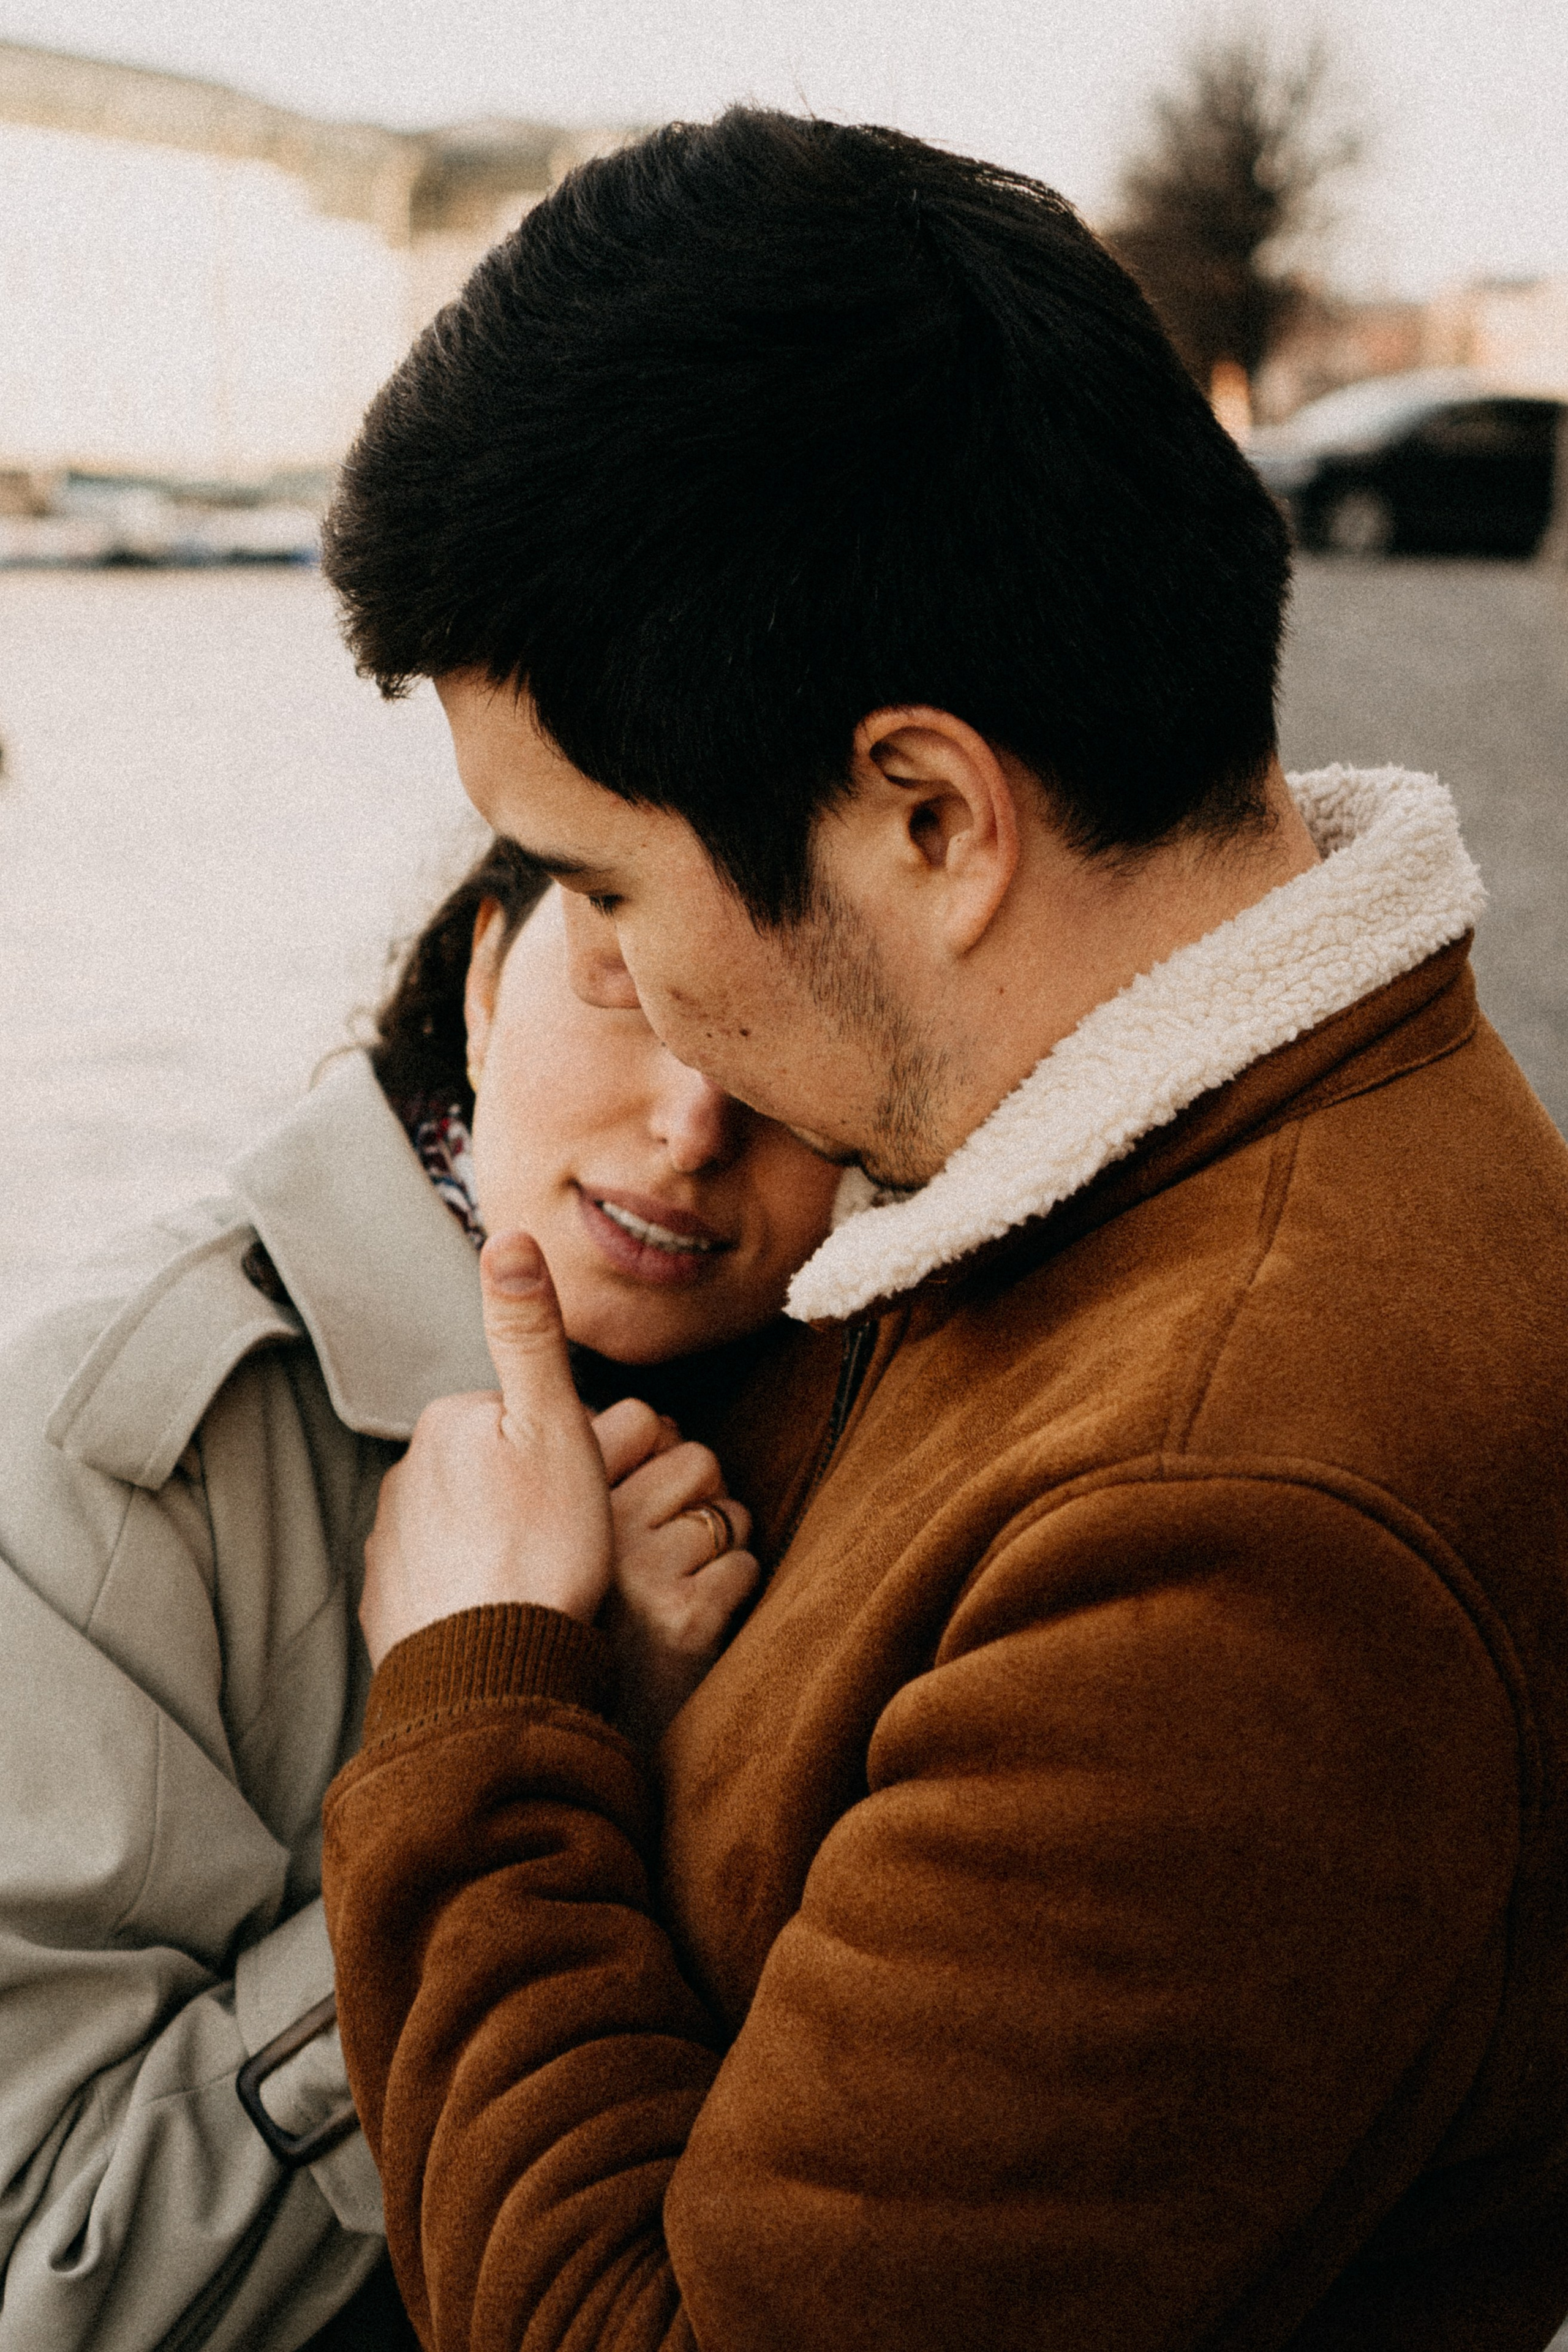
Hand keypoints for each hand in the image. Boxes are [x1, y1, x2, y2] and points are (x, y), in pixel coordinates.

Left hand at [359, 1233, 612, 1668]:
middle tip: (567, 1540)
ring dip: (497, 1544)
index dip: (563, 1449)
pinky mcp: (385, 1606)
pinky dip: (469, 1592)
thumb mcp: (556, 1425)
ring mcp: (387, 1545)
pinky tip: (502, 1617)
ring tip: (539, 1583)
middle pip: (488, 1470)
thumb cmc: (543, 1546)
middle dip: (525, 1494)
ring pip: (463, 1526)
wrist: (494, 1673)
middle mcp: (402, 1477)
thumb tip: (508, 1237)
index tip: (581, 1491)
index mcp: (446, 1424)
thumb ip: (530, 1332)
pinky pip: (438, 1582)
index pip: (517, 1416)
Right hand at [592, 1399, 758, 1747]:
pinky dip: (733, 1590)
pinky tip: (697, 1616)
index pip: (639, 1417)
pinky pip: (743, 1566)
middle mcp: (595, 1531)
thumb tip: (661, 1423)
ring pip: (727, 1512)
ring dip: (722, 1544)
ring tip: (683, 1580)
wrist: (558, 1724)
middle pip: (695, 1458)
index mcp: (561, 1501)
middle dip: (701, 1496)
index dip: (661, 1445)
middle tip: (676, 1539)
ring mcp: (641, 1574)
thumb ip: (595, 1479)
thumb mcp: (563, 1542)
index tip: (651, 1484)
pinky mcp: (685, 1619)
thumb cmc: (575, 1624)